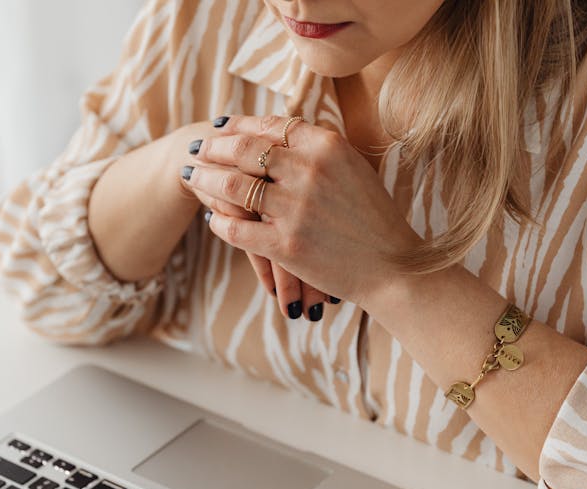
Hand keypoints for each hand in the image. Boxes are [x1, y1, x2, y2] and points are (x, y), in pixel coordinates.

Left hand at [181, 114, 421, 309]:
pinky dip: (220, 223)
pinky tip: (214, 221)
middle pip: (243, 150)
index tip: (220, 126)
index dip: (239, 125)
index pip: (269, 125)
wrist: (392, 267)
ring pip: (232, 186)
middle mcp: (308, 171)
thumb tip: (278, 132)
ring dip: (206, 181)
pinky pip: (236, 228)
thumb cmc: (373, 218)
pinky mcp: (285, 244)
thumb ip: (317, 149)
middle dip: (214, 147)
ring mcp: (295, 208)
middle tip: (197, 148)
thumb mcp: (352, 169)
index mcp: (327, 146)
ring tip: (193, 178)